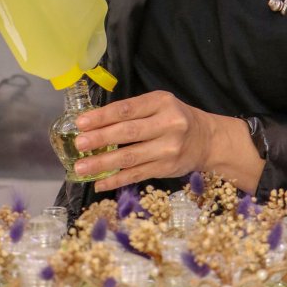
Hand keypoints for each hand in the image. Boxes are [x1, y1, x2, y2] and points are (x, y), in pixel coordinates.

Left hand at [72, 90, 214, 191]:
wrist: (207, 140)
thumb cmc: (175, 118)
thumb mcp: (159, 105)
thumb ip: (133, 111)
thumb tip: (94, 124)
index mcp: (162, 103)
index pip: (127, 109)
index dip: (102, 117)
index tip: (81, 123)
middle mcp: (168, 125)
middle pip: (128, 133)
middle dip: (100, 139)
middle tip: (79, 144)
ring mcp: (168, 149)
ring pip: (130, 157)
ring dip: (102, 164)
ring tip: (81, 167)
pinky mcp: (166, 168)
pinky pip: (136, 175)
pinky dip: (116, 181)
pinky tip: (99, 183)